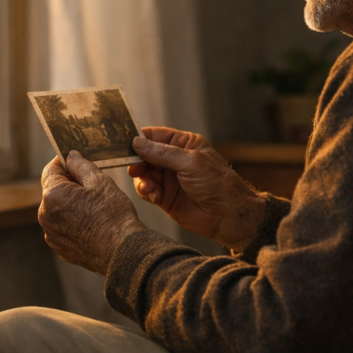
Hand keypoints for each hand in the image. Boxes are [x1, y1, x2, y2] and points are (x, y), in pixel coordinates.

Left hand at [39, 151, 146, 274]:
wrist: (122, 251)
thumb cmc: (113, 215)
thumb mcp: (100, 182)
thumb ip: (81, 165)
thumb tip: (71, 156)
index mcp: (53, 195)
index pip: (49, 170)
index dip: (62, 162)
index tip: (74, 161)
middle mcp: (45, 215)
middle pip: (53, 190)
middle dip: (68, 185)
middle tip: (91, 185)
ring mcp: (52, 234)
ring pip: (57, 210)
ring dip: (70, 204)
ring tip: (94, 207)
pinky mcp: (60, 247)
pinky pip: (62, 227)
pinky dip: (72, 222)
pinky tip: (91, 223)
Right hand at [129, 127, 266, 250]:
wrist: (227, 216)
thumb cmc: (217, 184)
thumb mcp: (190, 162)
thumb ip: (162, 153)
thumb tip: (137, 142)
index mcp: (184, 144)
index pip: (155, 136)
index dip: (139, 139)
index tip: (124, 144)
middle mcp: (174, 160)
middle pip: (145, 155)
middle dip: (137, 162)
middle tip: (134, 169)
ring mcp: (169, 179)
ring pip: (143, 174)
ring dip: (142, 180)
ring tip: (148, 187)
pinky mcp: (165, 197)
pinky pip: (147, 190)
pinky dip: (146, 192)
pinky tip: (154, 196)